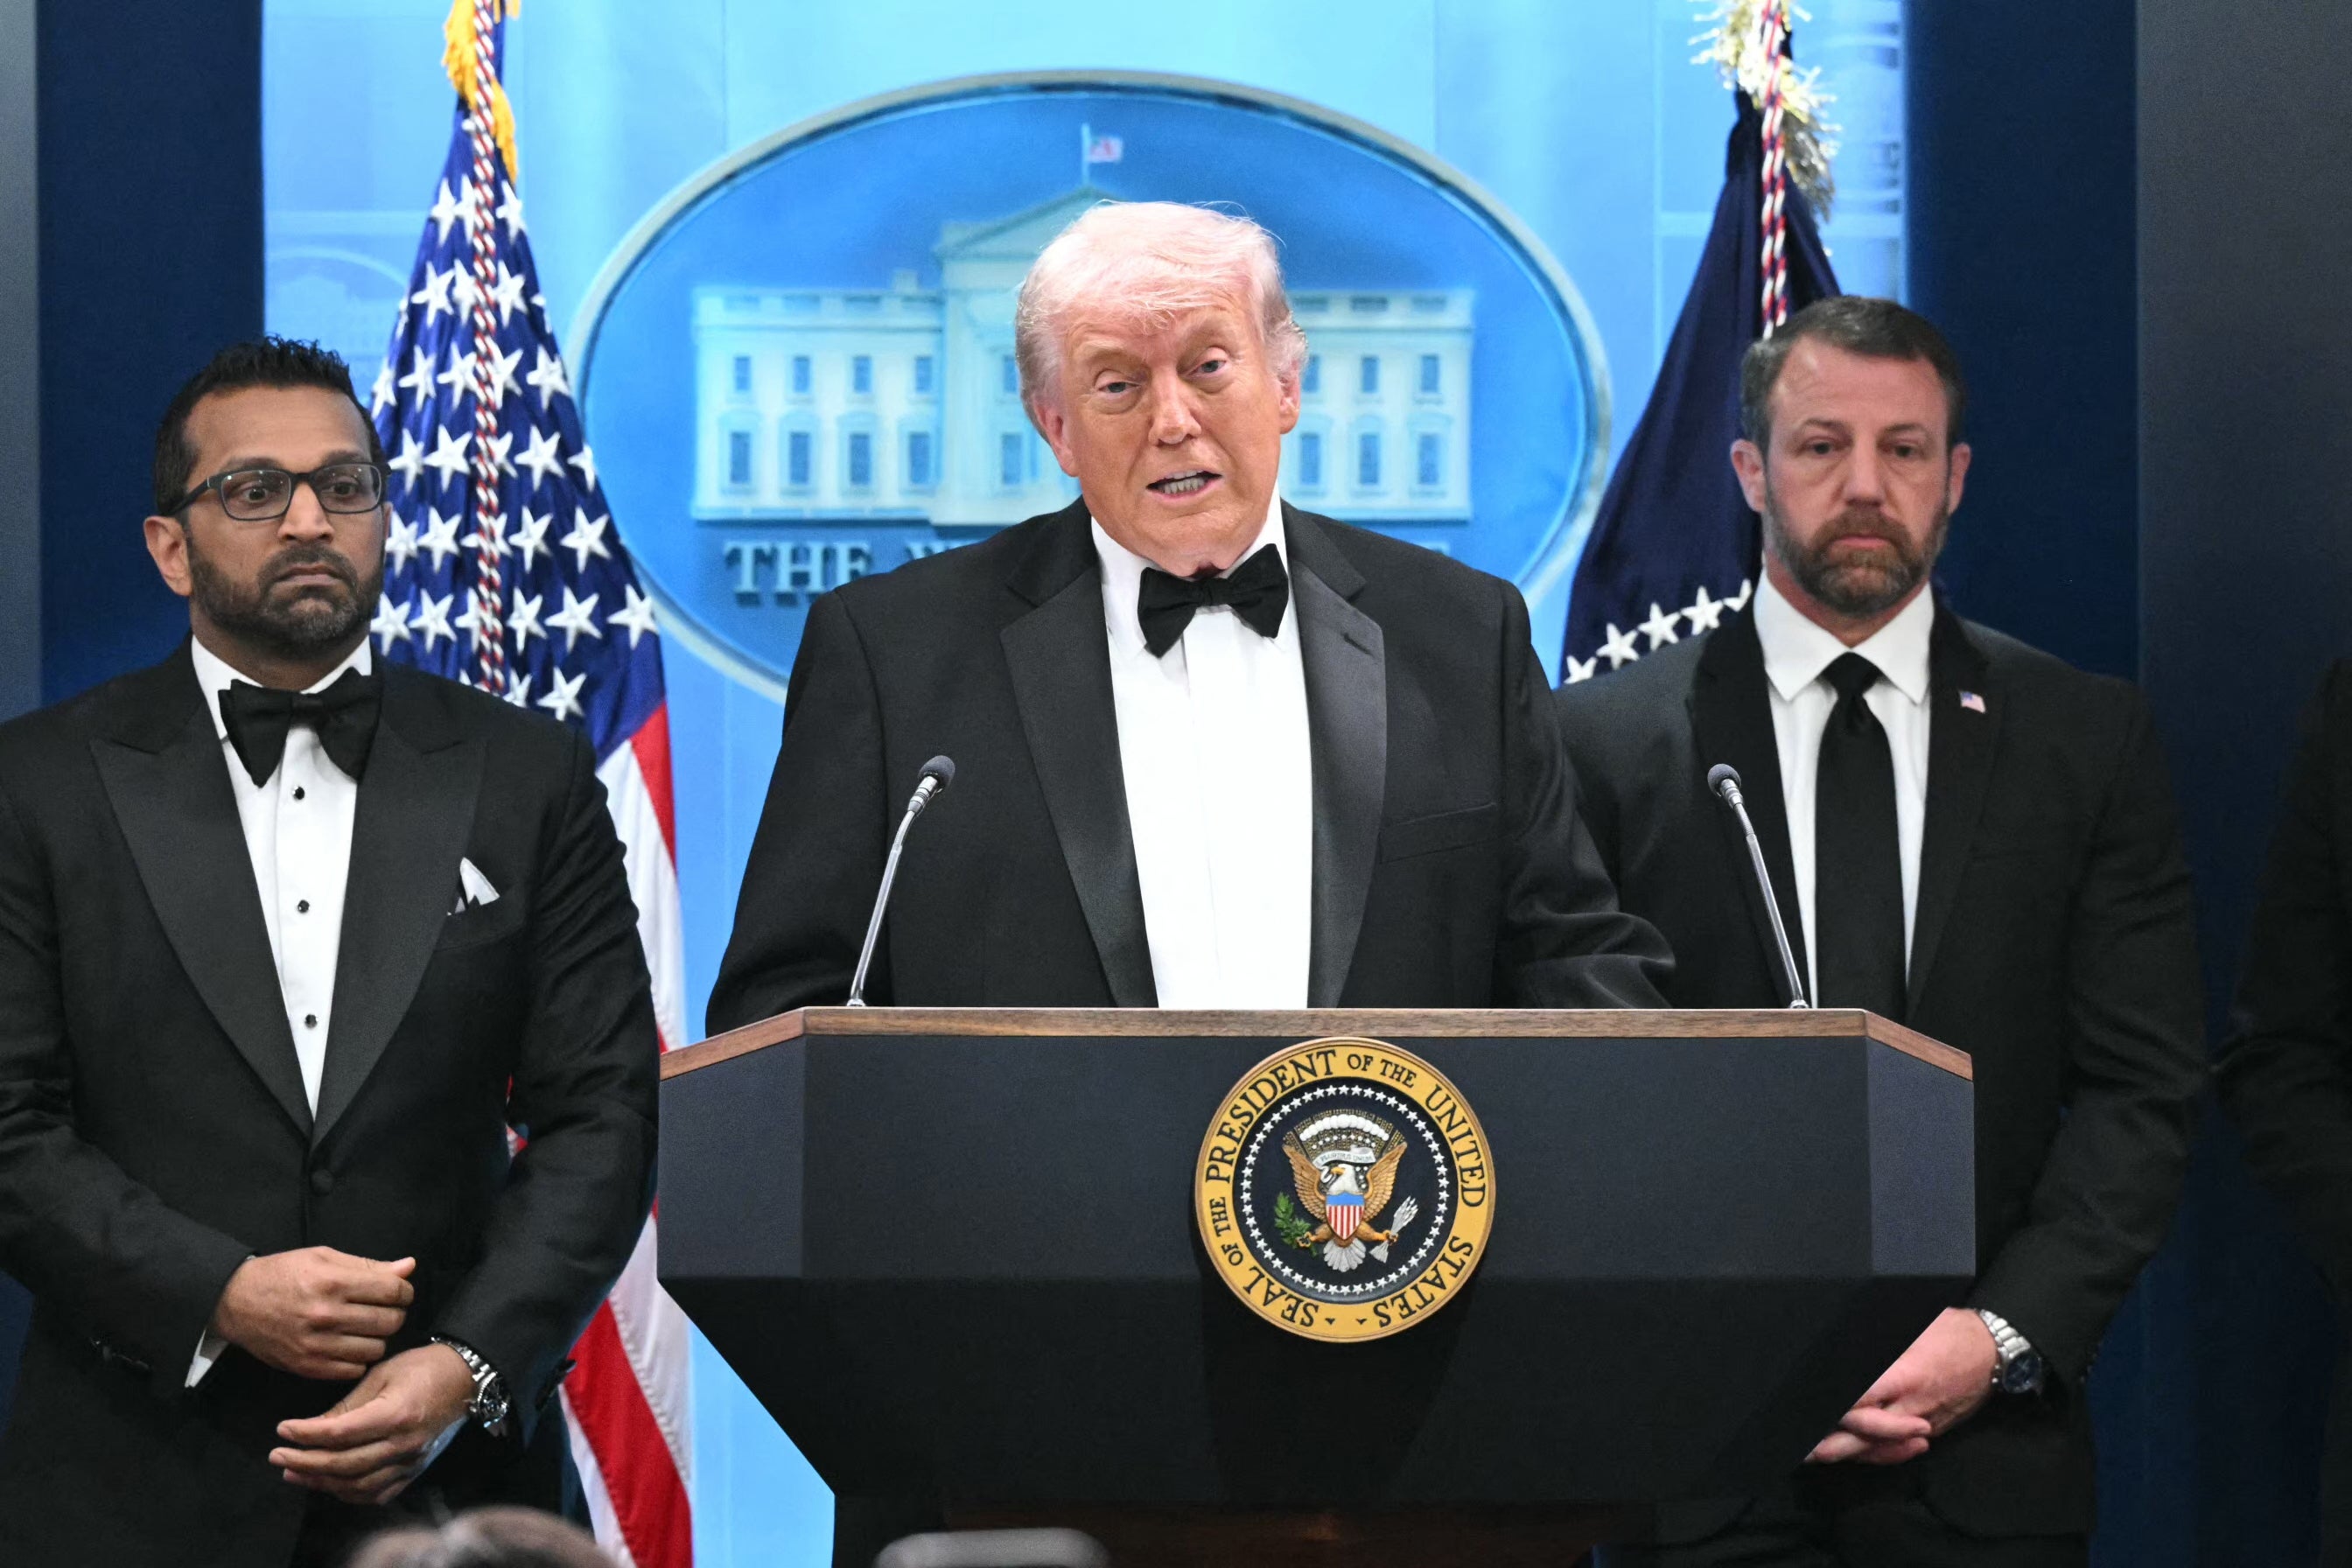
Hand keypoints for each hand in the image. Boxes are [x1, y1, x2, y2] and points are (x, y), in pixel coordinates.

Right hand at [210, 1248, 415, 1379]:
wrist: (236, 1302)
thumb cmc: (283, 1274)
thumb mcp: (324, 1257)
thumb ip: (369, 1265)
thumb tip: (408, 1267)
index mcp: (333, 1282)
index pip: (393, 1291)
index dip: (404, 1291)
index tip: (399, 1292)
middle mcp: (326, 1315)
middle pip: (389, 1322)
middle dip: (395, 1314)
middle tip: (384, 1310)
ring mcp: (316, 1344)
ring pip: (375, 1349)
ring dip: (377, 1338)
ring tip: (365, 1327)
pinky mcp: (307, 1366)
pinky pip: (353, 1369)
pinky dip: (358, 1358)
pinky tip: (349, 1344)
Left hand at [269, 1343, 475, 1504]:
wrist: (465, 1377)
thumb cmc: (422, 1367)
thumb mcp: (381, 1374)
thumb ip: (348, 1405)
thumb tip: (313, 1428)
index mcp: (395, 1415)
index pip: (339, 1433)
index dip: (306, 1434)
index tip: (282, 1430)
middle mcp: (403, 1444)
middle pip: (343, 1465)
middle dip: (304, 1463)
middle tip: (277, 1457)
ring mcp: (410, 1461)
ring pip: (357, 1485)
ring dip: (320, 1482)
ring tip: (294, 1473)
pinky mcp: (414, 1470)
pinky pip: (377, 1493)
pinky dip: (349, 1493)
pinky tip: (330, 1484)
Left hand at [1807, 1307, 1996, 1465]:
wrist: (1995, 1352)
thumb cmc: (1950, 1331)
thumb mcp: (1913, 1326)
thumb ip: (1877, 1342)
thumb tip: (1844, 1343)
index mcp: (1904, 1374)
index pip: (1861, 1397)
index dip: (1836, 1406)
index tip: (1810, 1405)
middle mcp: (1911, 1404)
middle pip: (1865, 1430)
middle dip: (1832, 1441)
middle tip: (1802, 1445)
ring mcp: (1923, 1420)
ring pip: (1880, 1445)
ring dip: (1849, 1451)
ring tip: (1817, 1454)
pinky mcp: (1932, 1429)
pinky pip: (1899, 1447)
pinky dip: (1877, 1453)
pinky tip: (1857, 1452)